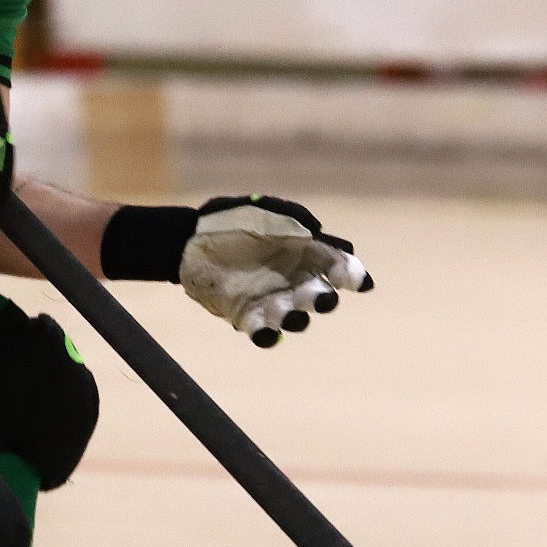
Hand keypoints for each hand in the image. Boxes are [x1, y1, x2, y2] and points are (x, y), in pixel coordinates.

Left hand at [101, 195, 370, 347]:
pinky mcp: (249, 317)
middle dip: (324, 300)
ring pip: (295, 319)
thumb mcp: (261, 209)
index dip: (352, 275)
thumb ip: (289, 217)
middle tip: (321, 298)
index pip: (338, 267)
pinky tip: (263, 334)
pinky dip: (266, 336)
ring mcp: (274, 301)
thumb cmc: (231, 220)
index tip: (357, 281)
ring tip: (290, 314)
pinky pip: (263, 333)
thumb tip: (315, 231)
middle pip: (321, 297)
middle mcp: (295, 281)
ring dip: (296, 318)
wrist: (189, 240)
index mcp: (306, 254)